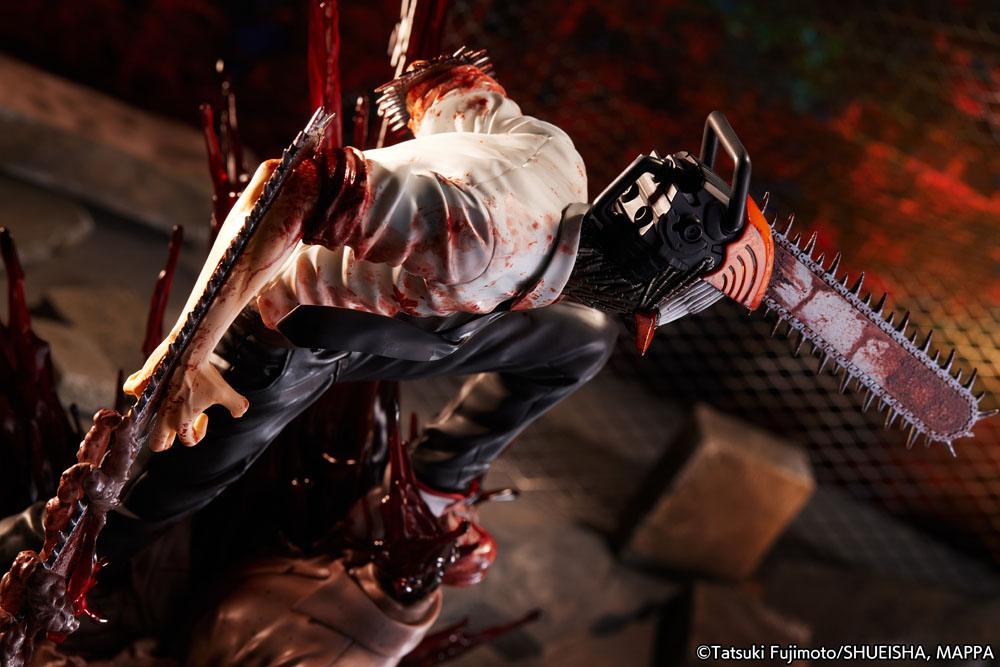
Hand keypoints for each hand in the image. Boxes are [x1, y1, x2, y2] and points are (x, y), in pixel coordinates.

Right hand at [123, 335, 248, 450]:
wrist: (190, 350)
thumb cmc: (206, 373)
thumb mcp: (226, 392)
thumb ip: (238, 406)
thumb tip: (240, 414)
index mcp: (180, 421)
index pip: (187, 441)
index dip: (199, 433)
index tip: (205, 416)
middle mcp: (162, 414)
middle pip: (157, 443)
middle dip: (167, 440)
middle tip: (179, 424)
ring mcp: (149, 399)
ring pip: (140, 418)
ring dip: (153, 412)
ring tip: (168, 399)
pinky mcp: (141, 382)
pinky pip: (131, 389)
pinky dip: (138, 387)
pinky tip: (152, 382)